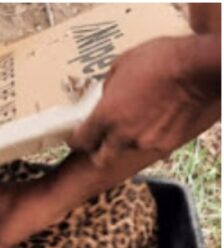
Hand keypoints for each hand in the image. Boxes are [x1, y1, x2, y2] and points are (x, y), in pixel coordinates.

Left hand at [69, 35, 220, 167]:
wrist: (200, 66)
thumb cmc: (160, 59)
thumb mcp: (121, 65)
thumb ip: (107, 88)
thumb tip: (105, 96)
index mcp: (106, 116)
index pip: (81, 141)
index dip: (76, 140)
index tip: (75, 137)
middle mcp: (123, 135)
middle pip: (100, 158)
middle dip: (97, 151)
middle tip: (99, 141)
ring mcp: (146, 143)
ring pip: (127, 151)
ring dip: (126, 143)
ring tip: (135, 124)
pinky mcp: (167, 145)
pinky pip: (151, 146)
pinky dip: (149, 138)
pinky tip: (156, 122)